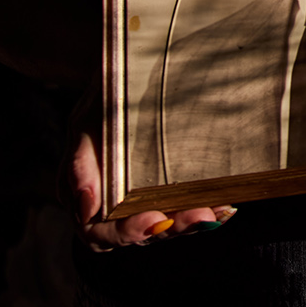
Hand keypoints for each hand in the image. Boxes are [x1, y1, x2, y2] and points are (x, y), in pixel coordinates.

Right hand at [67, 89, 233, 249]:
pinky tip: (225, 204)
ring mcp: (142, 200)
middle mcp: (113, 208)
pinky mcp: (168, 189)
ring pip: (167, 225)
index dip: (127, 233)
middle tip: (200, 216)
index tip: (155, 219)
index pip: (100, 234)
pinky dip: (204, 207)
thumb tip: (87, 207)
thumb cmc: (105, 100)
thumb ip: (79, 164)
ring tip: (217, 211)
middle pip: (140, 234)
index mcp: (86, 199)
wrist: (135, 72)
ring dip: (192, 222)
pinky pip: (184, 207)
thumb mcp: (85, 123)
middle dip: (172, 227)